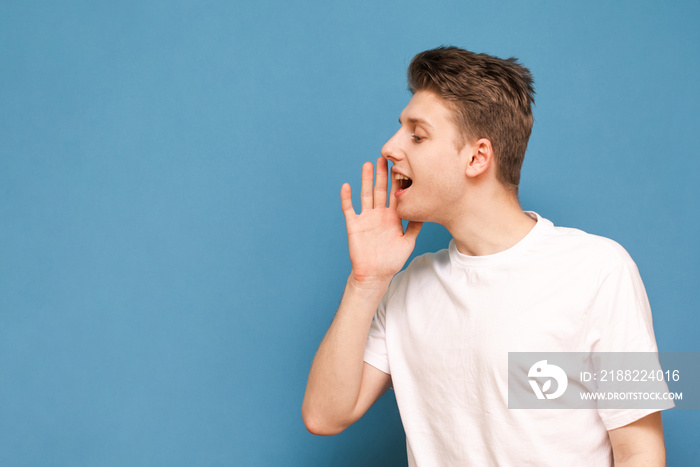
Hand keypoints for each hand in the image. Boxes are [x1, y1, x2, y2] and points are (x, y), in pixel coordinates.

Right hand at [341, 157, 421, 286]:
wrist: (375, 274)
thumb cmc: (392, 260)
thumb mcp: (408, 242)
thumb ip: (415, 226)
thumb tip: (426, 211)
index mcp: (392, 216)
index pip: (395, 195)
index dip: (398, 181)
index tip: (402, 165)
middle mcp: (379, 214)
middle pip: (381, 190)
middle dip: (382, 174)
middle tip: (384, 157)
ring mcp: (366, 218)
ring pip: (366, 195)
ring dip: (366, 180)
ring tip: (367, 165)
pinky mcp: (354, 225)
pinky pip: (349, 209)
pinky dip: (347, 198)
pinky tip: (347, 186)